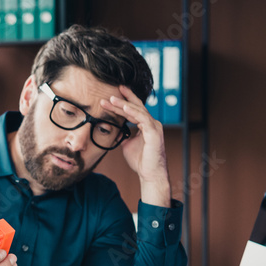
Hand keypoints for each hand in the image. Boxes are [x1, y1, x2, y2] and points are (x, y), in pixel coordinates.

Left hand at [101, 84, 171, 206]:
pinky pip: (143, 119)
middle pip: (135, 107)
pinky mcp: (154, 132)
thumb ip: (123, 136)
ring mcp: (154, 127)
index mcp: (145, 125)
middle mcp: (151, 123)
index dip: (122, 103)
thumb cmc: (141, 161)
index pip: (133, 110)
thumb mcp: (127, 145)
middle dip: (122, 99)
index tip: (110, 97)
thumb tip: (115, 131)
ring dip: (124, 104)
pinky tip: (124, 107)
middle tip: (110, 92)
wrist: (149, 174)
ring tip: (112, 99)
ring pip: (138, 111)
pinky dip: (134, 112)